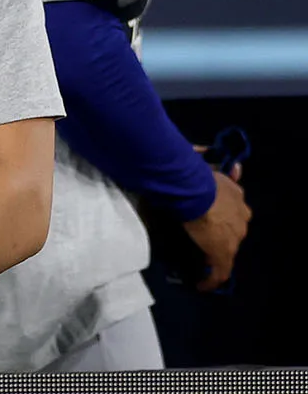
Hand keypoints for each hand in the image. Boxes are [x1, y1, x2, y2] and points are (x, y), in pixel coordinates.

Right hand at [184, 169, 250, 290]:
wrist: (195, 191)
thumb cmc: (194, 176)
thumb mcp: (201, 162)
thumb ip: (203, 157)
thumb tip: (206, 150)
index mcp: (236, 196)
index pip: (235, 208)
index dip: (223, 213)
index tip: (211, 217)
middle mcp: (241, 216)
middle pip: (235, 227)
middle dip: (222, 232)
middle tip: (203, 236)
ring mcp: (234, 236)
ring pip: (228, 247)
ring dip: (216, 253)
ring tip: (200, 258)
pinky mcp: (223, 253)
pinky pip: (219, 271)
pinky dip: (212, 279)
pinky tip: (203, 286)